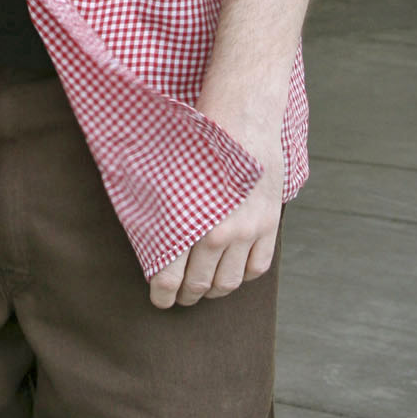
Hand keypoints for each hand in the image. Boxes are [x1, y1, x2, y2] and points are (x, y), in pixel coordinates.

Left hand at [147, 129, 282, 308]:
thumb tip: (147, 237)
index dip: (162, 295)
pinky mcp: (268, 224)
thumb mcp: (166, 173)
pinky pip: (257, 267)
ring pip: (229, 282)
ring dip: (214, 290)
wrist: (239, 116)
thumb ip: (159, 210)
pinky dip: (243, 275)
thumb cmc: (196, 139)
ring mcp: (247, 231)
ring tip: (205, 288)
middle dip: (186, 295)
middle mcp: (218, 234)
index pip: (169, 277)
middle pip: (199, 284)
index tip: (159, 301)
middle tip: (180, 298)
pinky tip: (233, 271)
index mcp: (186, 223)